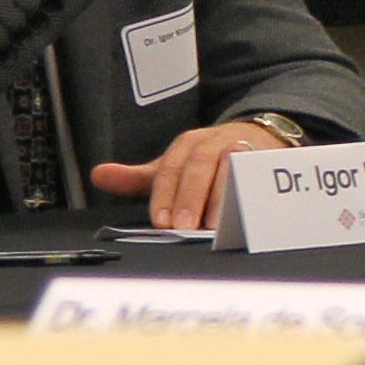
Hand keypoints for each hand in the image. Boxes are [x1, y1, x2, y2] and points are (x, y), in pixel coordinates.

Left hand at [92, 119, 290, 230]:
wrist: (258, 138)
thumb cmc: (209, 161)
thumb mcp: (173, 168)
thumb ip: (138, 178)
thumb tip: (98, 175)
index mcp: (187, 144)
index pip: (171, 167)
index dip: (165, 194)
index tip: (161, 220)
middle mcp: (214, 142)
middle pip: (200, 165)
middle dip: (191, 196)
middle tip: (183, 226)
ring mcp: (243, 148)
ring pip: (230, 166)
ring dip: (221, 196)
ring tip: (213, 224)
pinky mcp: (266, 160)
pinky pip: (258, 174)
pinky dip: (251, 192)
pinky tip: (244, 212)